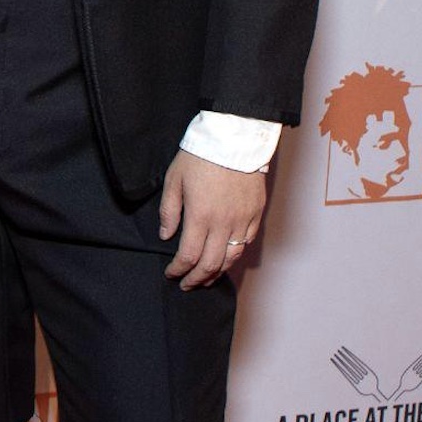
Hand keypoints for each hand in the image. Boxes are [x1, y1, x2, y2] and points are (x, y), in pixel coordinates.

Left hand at [159, 150, 265, 288]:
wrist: (235, 137)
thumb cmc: (200, 155)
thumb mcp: (174, 180)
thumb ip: (169, 211)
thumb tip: (165, 236)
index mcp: (200, 216)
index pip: (188, 256)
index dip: (178, 270)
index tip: (170, 273)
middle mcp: (223, 223)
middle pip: (210, 264)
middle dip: (196, 279)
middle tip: (186, 284)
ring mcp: (242, 220)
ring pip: (231, 258)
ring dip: (216, 273)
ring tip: (205, 278)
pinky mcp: (256, 213)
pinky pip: (246, 243)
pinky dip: (235, 255)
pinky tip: (225, 258)